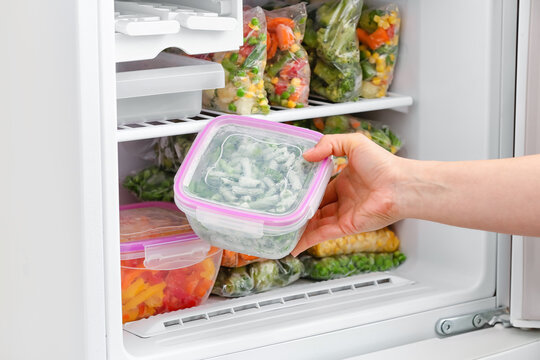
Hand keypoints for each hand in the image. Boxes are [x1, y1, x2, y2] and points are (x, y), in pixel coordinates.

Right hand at [291, 133, 404, 255]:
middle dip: (299, 211)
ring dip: (300, 228)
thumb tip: (307, 155)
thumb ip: (329, 144)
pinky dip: (307, 240)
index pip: (320, 188)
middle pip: (316, 207)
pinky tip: (294, 245)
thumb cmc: (383, 164)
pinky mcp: (346, 226)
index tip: (289, 190)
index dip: (305, 190)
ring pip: (316, 223)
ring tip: (281, 230)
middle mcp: (344, 199)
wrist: (400, 185)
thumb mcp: (354, 143)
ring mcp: (345, 214)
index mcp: (345, 181)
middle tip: (281, 211)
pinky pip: (323, 234)